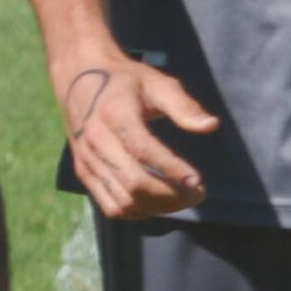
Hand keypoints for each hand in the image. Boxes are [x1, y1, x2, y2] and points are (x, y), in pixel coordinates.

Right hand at [53, 51, 218, 219]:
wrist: (78, 78)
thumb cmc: (126, 80)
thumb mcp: (157, 83)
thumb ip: (184, 106)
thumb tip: (212, 126)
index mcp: (115, 113)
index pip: (143, 150)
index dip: (172, 169)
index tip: (198, 181)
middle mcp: (96, 140)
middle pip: (134, 182)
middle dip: (171, 195)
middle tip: (198, 194)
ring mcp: (87, 160)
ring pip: (124, 201)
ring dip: (158, 207)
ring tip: (182, 199)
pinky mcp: (83, 173)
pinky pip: (111, 206)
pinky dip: (138, 212)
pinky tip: (158, 202)